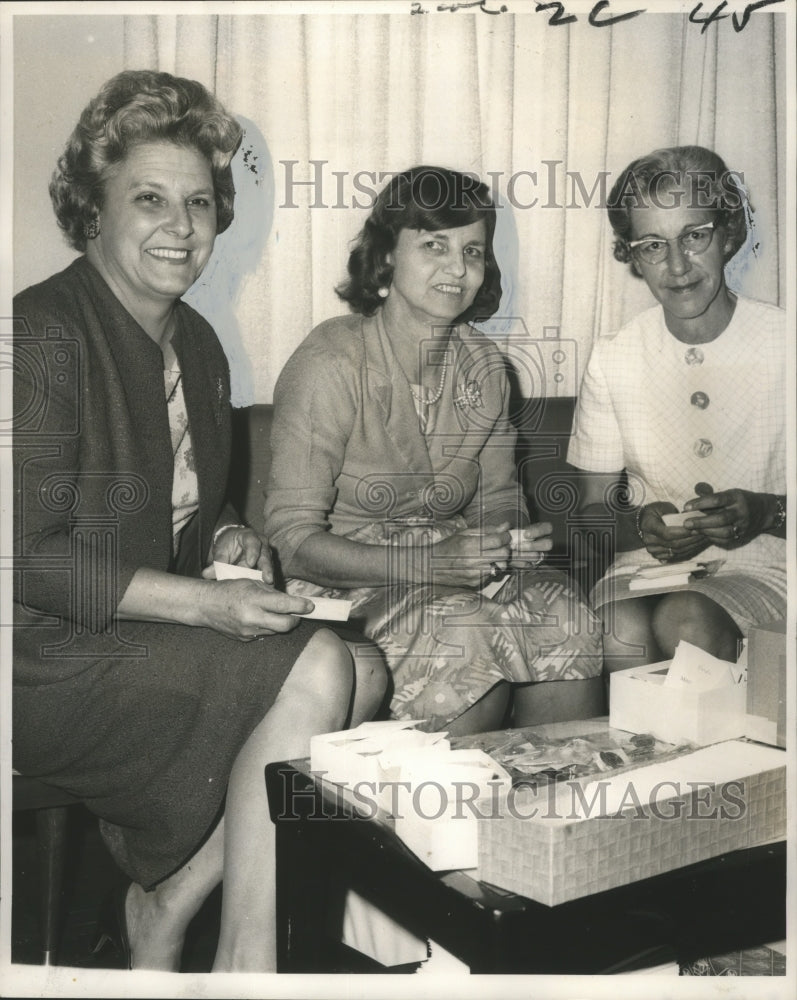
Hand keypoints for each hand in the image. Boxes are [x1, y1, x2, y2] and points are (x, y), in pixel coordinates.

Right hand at [198, 579, 313, 640]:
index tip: (310, 606)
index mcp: (254, 599)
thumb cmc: (230, 589)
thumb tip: (292, 602)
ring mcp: (248, 631)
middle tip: (297, 614)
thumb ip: (272, 593)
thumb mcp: (251, 583)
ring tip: (273, 612)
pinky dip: (267, 627)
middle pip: (285, 626)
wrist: (206, 605)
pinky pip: (264, 634)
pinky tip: (259, 618)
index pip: (284, 605)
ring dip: (280, 623)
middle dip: (295, 620)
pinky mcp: (245, 639)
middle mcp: (252, 617)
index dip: (301, 606)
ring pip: (276, 631)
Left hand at [203, 525, 274, 584]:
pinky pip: (267, 573)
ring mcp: (266, 554)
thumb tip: (206, 574)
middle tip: (268, 579)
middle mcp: (262, 544)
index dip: (252, 552)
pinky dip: (265, 581)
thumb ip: (217, 562)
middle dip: (267, 568)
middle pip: (265, 555)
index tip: (250, 563)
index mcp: (249, 536)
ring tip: (267, 587)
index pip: (252, 542)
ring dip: (267, 577)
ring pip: (268, 566)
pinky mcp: (266, 565)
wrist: (233, 541)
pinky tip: (265, 590)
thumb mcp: (221, 550)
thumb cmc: (227, 543)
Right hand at [430, 522, 510, 587]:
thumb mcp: (464, 534)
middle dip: (505, 548)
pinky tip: (481, 564)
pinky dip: (490, 568)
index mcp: (470, 545)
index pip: (498, 540)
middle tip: (499, 545)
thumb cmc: (447, 547)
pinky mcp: (475, 582)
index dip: (506, 537)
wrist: (431, 566)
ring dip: (500, 560)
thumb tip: (506, 525)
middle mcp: (474, 560)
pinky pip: (491, 574)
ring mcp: (475, 573)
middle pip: (503, 554)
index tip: (505, 535)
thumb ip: (487, 530)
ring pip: (500, 566)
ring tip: (491, 555)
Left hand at [509, 522, 552, 566]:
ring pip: (538, 556)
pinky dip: (519, 563)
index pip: (548, 528)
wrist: (509, 546)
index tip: (525, 534)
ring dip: (523, 555)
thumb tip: (506, 525)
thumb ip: (510, 527)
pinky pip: (530, 565)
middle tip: (518, 546)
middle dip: (532, 546)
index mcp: (544, 530)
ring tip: (512, 552)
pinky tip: (511, 560)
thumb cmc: (513, 534)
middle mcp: (546, 542)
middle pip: (548, 544)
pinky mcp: (534, 564)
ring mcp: (541, 554)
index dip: (538, 531)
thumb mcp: (513, 528)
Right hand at [637, 501, 709, 562]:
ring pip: (676, 552)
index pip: (667, 533)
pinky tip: (696, 545)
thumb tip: (691, 521)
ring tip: (703, 539)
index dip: (684, 533)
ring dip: (692, 546)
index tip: (697, 528)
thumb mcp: (664, 507)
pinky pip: (675, 556)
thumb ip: (675, 514)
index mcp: (648, 525)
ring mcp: (652, 549)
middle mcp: (648, 540)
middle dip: (692, 539)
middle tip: (705, 533)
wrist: (643, 521)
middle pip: (674, 544)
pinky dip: (687, 551)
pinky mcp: (657, 555)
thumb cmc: (655, 511)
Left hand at [684, 484, 775, 547]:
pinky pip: (726, 539)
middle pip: (721, 518)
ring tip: (692, 530)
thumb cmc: (739, 501)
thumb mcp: (728, 493)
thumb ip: (710, 497)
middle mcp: (741, 511)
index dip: (701, 503)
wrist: (763, 512)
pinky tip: (702, 534)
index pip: (717, 500)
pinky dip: (713, 538)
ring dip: (706, 531)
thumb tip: (690, 501)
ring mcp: (743, 525)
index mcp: (736, 497)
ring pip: (724, 531)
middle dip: (702, 522)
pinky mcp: (742, 535)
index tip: (686, 507)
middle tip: (686, 523)